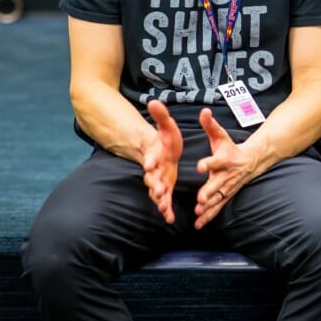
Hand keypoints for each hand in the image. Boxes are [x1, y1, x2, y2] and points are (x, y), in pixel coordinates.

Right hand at [143, 100, 183, 224]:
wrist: (162, 152)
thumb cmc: (166, 140)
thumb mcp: (167, 126)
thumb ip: (161, 116)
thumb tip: (154, 100)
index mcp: (155, 155)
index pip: (150, 158)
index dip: (149, 161)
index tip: (150, 164)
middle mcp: (154, 170)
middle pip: (152, 179)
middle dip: (155, 185)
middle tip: (159, 191)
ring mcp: (158, 181)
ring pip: (157, 193)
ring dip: (160, 201)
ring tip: (164, 209)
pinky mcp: (164, 189)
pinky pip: (164, 201)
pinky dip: (166, 210)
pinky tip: (170, 219)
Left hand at [193, 108, 258, 228]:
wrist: (251, 161)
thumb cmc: (231, 148)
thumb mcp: (221, 135)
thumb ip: (210, 125)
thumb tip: (203, 111)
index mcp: (224, 160)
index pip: (215, 161)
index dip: (208, 163)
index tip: (200, 166)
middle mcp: (226, 175)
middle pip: (216, 184)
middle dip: (209, 192)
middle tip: (200, 199)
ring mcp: (226, 187)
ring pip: (217, 198)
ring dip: (209, 207)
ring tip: (199, 212)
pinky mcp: (225, 196)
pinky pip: (217, 207)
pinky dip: (209, 217)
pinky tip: (198, 225)